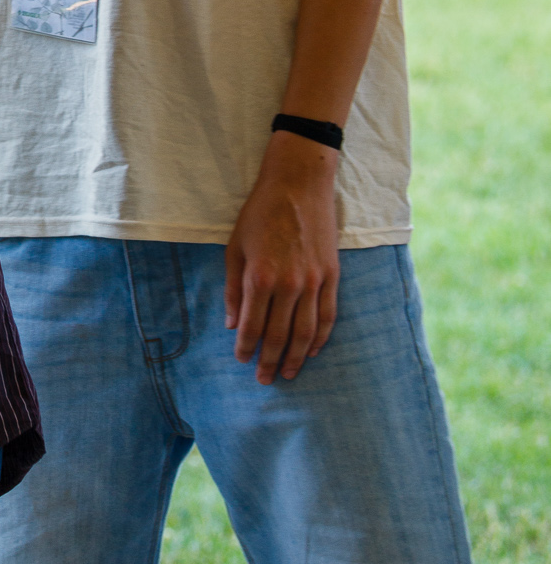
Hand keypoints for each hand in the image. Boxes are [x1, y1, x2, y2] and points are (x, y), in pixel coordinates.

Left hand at [225, 131, 340, 384]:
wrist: (299, 184)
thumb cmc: (260, 213)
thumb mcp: (235, 247)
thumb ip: (234, 289)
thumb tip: (233, 324)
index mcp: (260, 278)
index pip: (252, 326)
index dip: (246, 348)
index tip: (242, 361)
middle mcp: (289, 285)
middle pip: (279, 335)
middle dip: (269, 360)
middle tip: (264, 379)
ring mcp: (314, 282)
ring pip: (306, 332)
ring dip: (296, 356)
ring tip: (288, 372)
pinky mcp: (332, 276)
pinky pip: (328, 316)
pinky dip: (321, 338)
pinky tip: (312, 350)